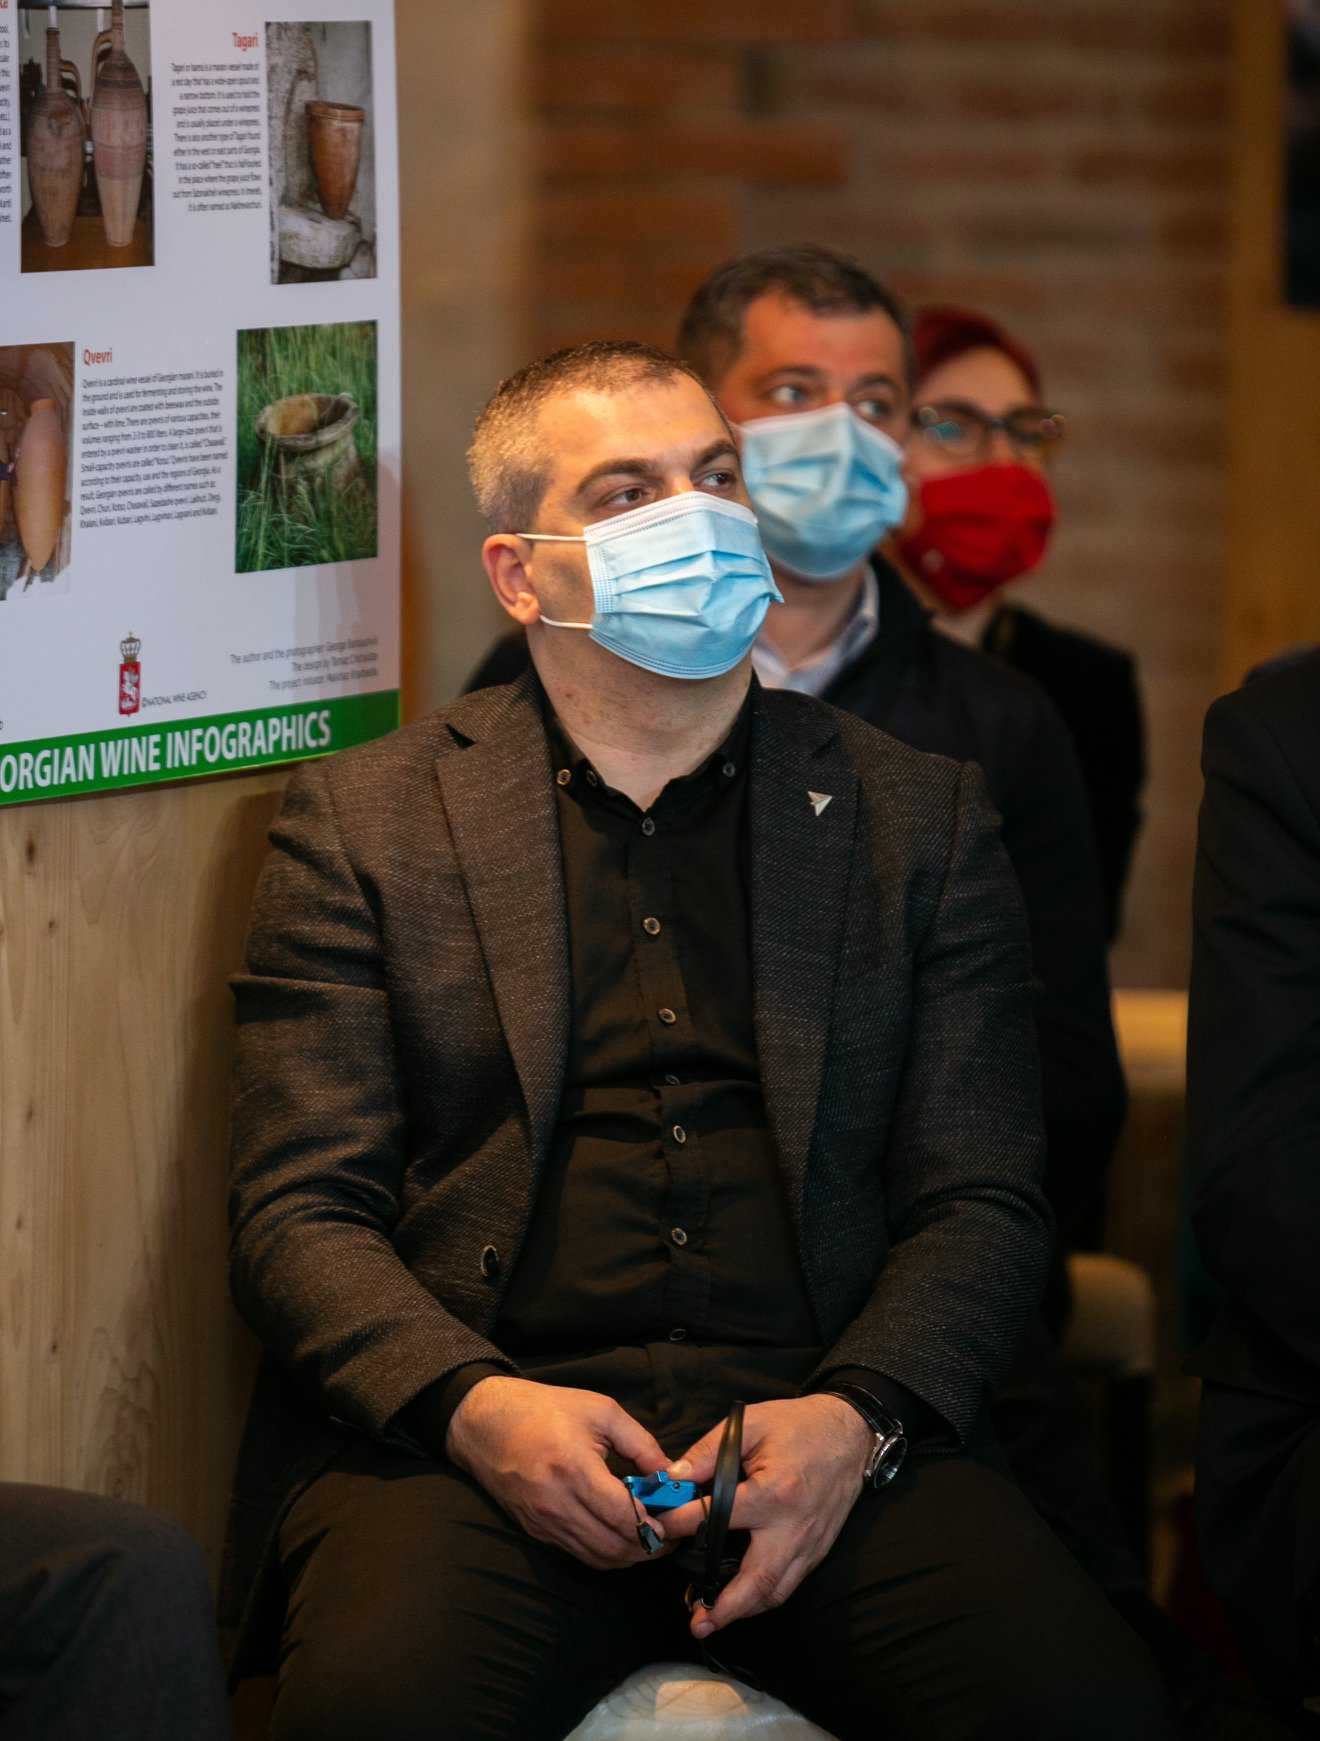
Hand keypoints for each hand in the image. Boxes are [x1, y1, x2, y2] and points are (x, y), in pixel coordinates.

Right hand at [446, 1375, 671, 1569]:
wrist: (484, 1423)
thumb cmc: (543, 1410)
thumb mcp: (601, 1411)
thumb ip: (641, 1444)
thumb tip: (669, 1474)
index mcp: (574, 1470)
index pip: (625, 1518)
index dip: (658, 1526)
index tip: (678, 1520)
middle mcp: (557, 1505)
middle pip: (615, 1548)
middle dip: (650, 1548)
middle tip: (672, 1534)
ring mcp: (544, 1523)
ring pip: (598, 1558)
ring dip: (630, 1555)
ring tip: (652, 1536)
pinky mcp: (536, 1531)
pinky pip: (578, 1553)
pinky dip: (605, 1552)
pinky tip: (620, 1534)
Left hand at [663, 1395, 872, 1638]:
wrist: (850, 1434)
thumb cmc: (799, 1425)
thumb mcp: (751, 1424)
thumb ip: (710, 1451)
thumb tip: (675, 1476)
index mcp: (774, 1493)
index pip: (717, 1517)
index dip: (680, 1525)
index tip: (657, 1530)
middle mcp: (793, 1526)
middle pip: (758, 1580)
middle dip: (726, 1608)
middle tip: (696, 1624)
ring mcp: (810, 1543)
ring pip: (776, 1592)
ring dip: (744, 1611)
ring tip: (712, 1619)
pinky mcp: (818, 1550)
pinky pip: (790, 1584)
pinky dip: (765, 1597)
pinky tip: (744, 1599)